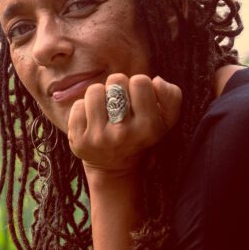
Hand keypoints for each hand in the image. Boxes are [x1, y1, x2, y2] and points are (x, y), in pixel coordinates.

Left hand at [67, 73, 181, 175]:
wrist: (115, 169)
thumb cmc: (141, 136)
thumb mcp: (166, 120)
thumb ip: (171, 96)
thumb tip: (156, 80)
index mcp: (148, 127)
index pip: (140, 81)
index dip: (138, 86)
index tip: (137, 100)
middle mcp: (123, 134)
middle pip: (116, 81)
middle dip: (117, 88)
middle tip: (119, 104)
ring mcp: (99, 138)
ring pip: (94, 90)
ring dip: (100, 96)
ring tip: (105, 110)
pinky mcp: (79, 141)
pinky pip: (78, 105)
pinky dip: (84, 109)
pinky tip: (92, 121)